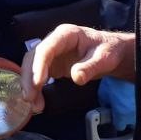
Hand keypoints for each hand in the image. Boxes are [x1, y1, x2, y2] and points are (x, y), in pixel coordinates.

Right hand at [19, 25, 134, 113]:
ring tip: (34, 105)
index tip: (38, 84)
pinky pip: (38, 75)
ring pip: (32, 67)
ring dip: (29, 85)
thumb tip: (76, 77)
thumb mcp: (105, 58)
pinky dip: (36, 88)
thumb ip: (90, 66)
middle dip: (29, 78)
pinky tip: (37, 101)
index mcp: (65, 35)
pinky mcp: (51, 64)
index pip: (46, 49)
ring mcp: (51, 53)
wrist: (112, 52)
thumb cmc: (109, 50)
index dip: (39, 65)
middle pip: (33, 57)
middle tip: (30, 98)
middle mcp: (53, 42)